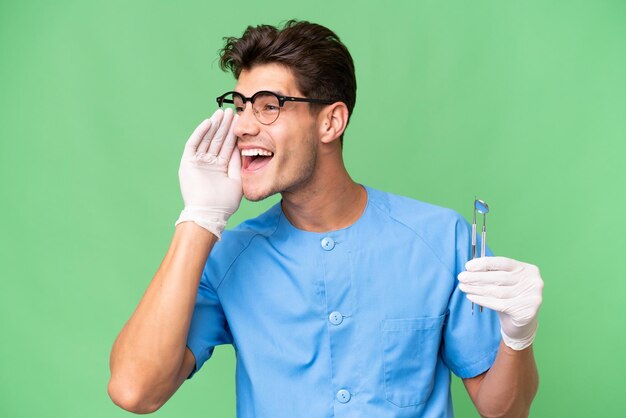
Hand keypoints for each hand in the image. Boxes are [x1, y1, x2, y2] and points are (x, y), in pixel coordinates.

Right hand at [175, 108, 240, 238]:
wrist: (210, 213)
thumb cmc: (225, 202)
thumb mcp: (237, 180)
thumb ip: (237, 163)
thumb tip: (240, 147)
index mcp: (220, 167)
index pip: (227, 146)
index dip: (233, 133)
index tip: (239, 121)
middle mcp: (209, 163)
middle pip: (217, 140)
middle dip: (224, 126)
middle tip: (230, 111)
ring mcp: (198, 162)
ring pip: (206, 139)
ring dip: (213, 126)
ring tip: (221, 113)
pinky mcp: (188, 163)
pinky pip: (193, 144)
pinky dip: (200, 133)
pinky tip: (208, 122)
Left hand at [458, 257, 543, 350]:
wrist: (522, 324)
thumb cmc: (510, 298)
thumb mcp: (504, 282)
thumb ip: (492, 273)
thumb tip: (470, 269)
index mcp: (528, 269)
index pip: (503, 262)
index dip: (484, 263)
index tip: (468, 266)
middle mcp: (533, 282)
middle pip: (499, 277)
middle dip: (477, 277)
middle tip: (461, 277)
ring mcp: (532, 297)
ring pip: (497, 291)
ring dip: (476, 288)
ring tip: (463, 287)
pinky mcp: (526, 312)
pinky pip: (498, 304)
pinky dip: (482, 300)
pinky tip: (471, 296)